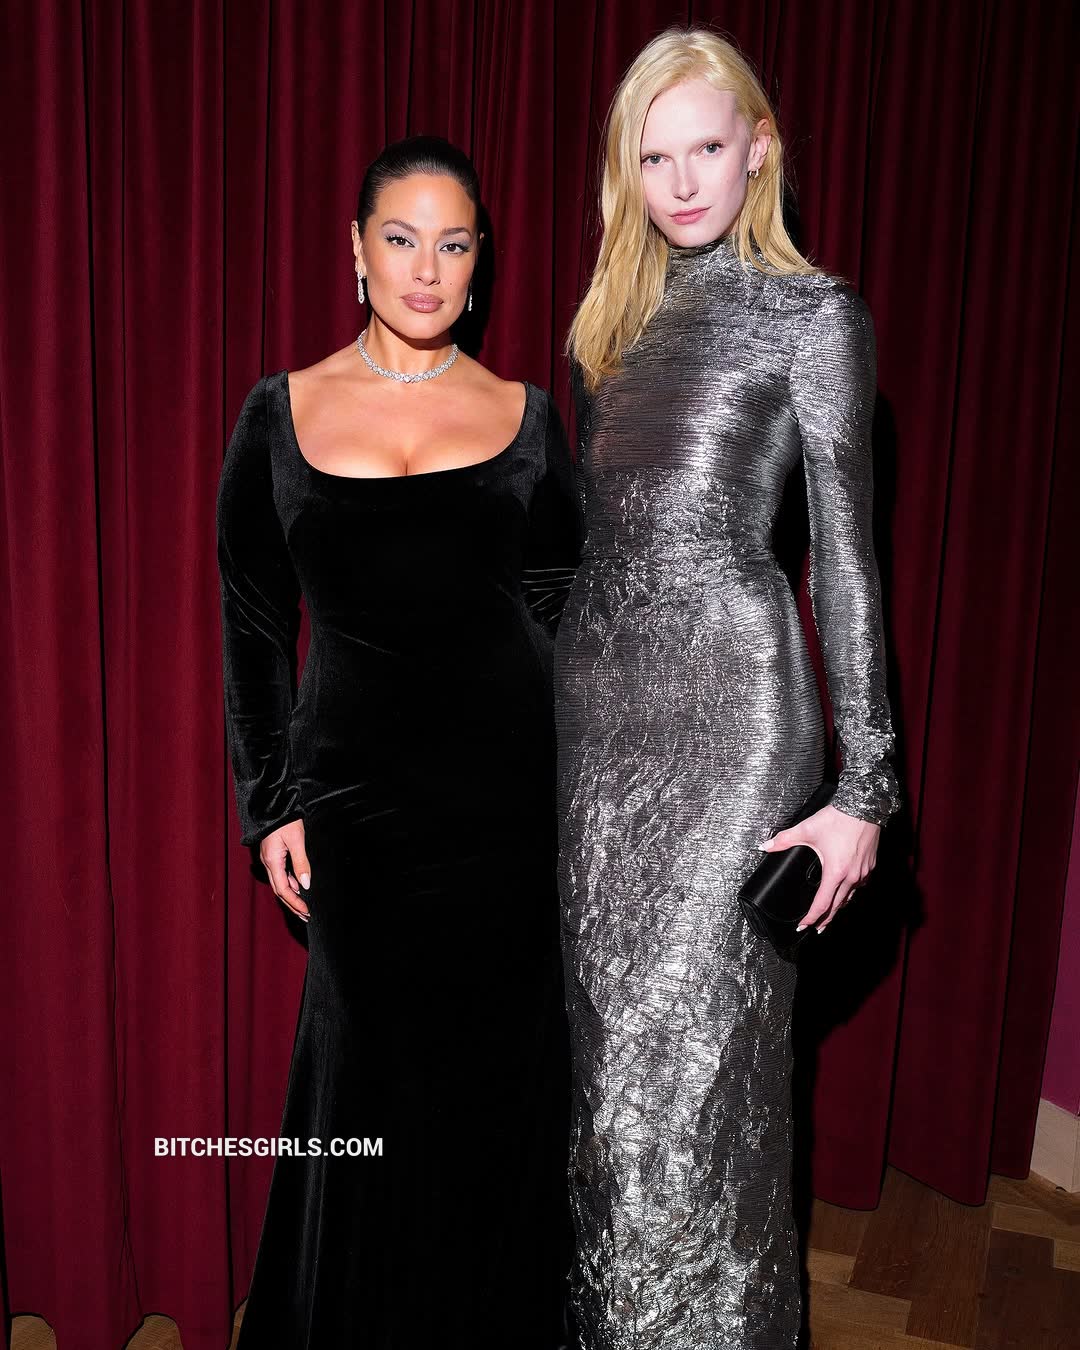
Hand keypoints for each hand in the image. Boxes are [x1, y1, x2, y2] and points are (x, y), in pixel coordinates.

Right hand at [259, 818, 311, 922]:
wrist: (274, 804)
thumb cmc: (285, 820)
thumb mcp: (297, 841)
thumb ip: (301, 863)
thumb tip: (305, 885)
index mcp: (272, 861)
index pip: (283, 890)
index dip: (295, 902)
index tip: (306, 912)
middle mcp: (268, 863)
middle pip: (279, 890)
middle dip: (292, 904)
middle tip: (305, 915)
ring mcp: (269, 859)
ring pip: (279, 883)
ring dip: (291, 895)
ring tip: (303, 905)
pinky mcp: (272, 854)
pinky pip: (279, 874)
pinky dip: (289, 883)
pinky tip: (297, 886)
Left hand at [760, 804, 878, 934]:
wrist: (864, 805)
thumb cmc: (838, 818)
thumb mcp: (807, 829)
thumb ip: (784, 839)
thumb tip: (765, 846)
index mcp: (835, 872)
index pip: (822, 904)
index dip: (811, 918)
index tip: (803, 926)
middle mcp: (852, 876)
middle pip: (838, 906)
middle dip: (825, 920)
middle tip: (816, 929)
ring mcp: (863, 872)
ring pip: (850, 897)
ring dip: (839, 907)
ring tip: (830, 914)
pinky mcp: (870, 865)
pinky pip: (859, 885)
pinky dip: (850, 892)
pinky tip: (846, 891)